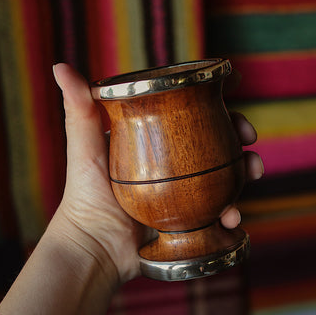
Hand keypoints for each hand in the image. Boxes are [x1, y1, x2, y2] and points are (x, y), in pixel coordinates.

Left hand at [51, 63, 262, 284]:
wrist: (93, 249)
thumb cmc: (84, 197)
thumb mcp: (84, 149)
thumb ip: (77, 110)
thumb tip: (61, 65)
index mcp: (153, 143)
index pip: (189, 117)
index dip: (214, 108)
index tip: (232, 97)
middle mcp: (172, 166)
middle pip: (214, 144)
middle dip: (238, 137)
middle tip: (248, 137)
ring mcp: (184, 194)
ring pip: (224, 176)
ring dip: (246, 170)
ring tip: (254, 171)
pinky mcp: (190, 221)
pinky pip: (218, 212)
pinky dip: (231, 212)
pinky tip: (232, 216)